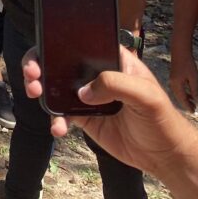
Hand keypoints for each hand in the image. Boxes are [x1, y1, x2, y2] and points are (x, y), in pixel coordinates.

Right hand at [22, 45, 192, 174]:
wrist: (164, 156)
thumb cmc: (162, 119)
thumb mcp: (145, 94)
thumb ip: (116, 84)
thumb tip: (83, 91)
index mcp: (112, 59)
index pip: (81, 42)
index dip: (58, 42)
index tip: (43, 50)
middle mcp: (97, 74)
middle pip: (60, 62)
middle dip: (40, 65)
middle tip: (32, 75)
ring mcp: (89, 96)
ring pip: (56, 87)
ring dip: (41, 90)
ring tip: (36, 95)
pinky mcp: (85, 117)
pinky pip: (62, 114)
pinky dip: (55, 119)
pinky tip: (59, 128)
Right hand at [168, 49, 197, 112]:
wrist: (180, 52)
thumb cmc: (188, 64)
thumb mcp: (193, 78)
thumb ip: (194, 89)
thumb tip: (196, 100)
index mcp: (177, 85)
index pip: (182, 99)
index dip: (188, 106)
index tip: (193, 112)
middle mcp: (173, 84)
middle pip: (179, 97)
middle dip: (186, 104)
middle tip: (193, 110)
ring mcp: (172, 81)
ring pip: (178, 94)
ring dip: (185, 99)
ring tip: (192, 103)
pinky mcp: (174, 78)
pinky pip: (178, 89)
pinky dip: (183, 93)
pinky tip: (189, 94)